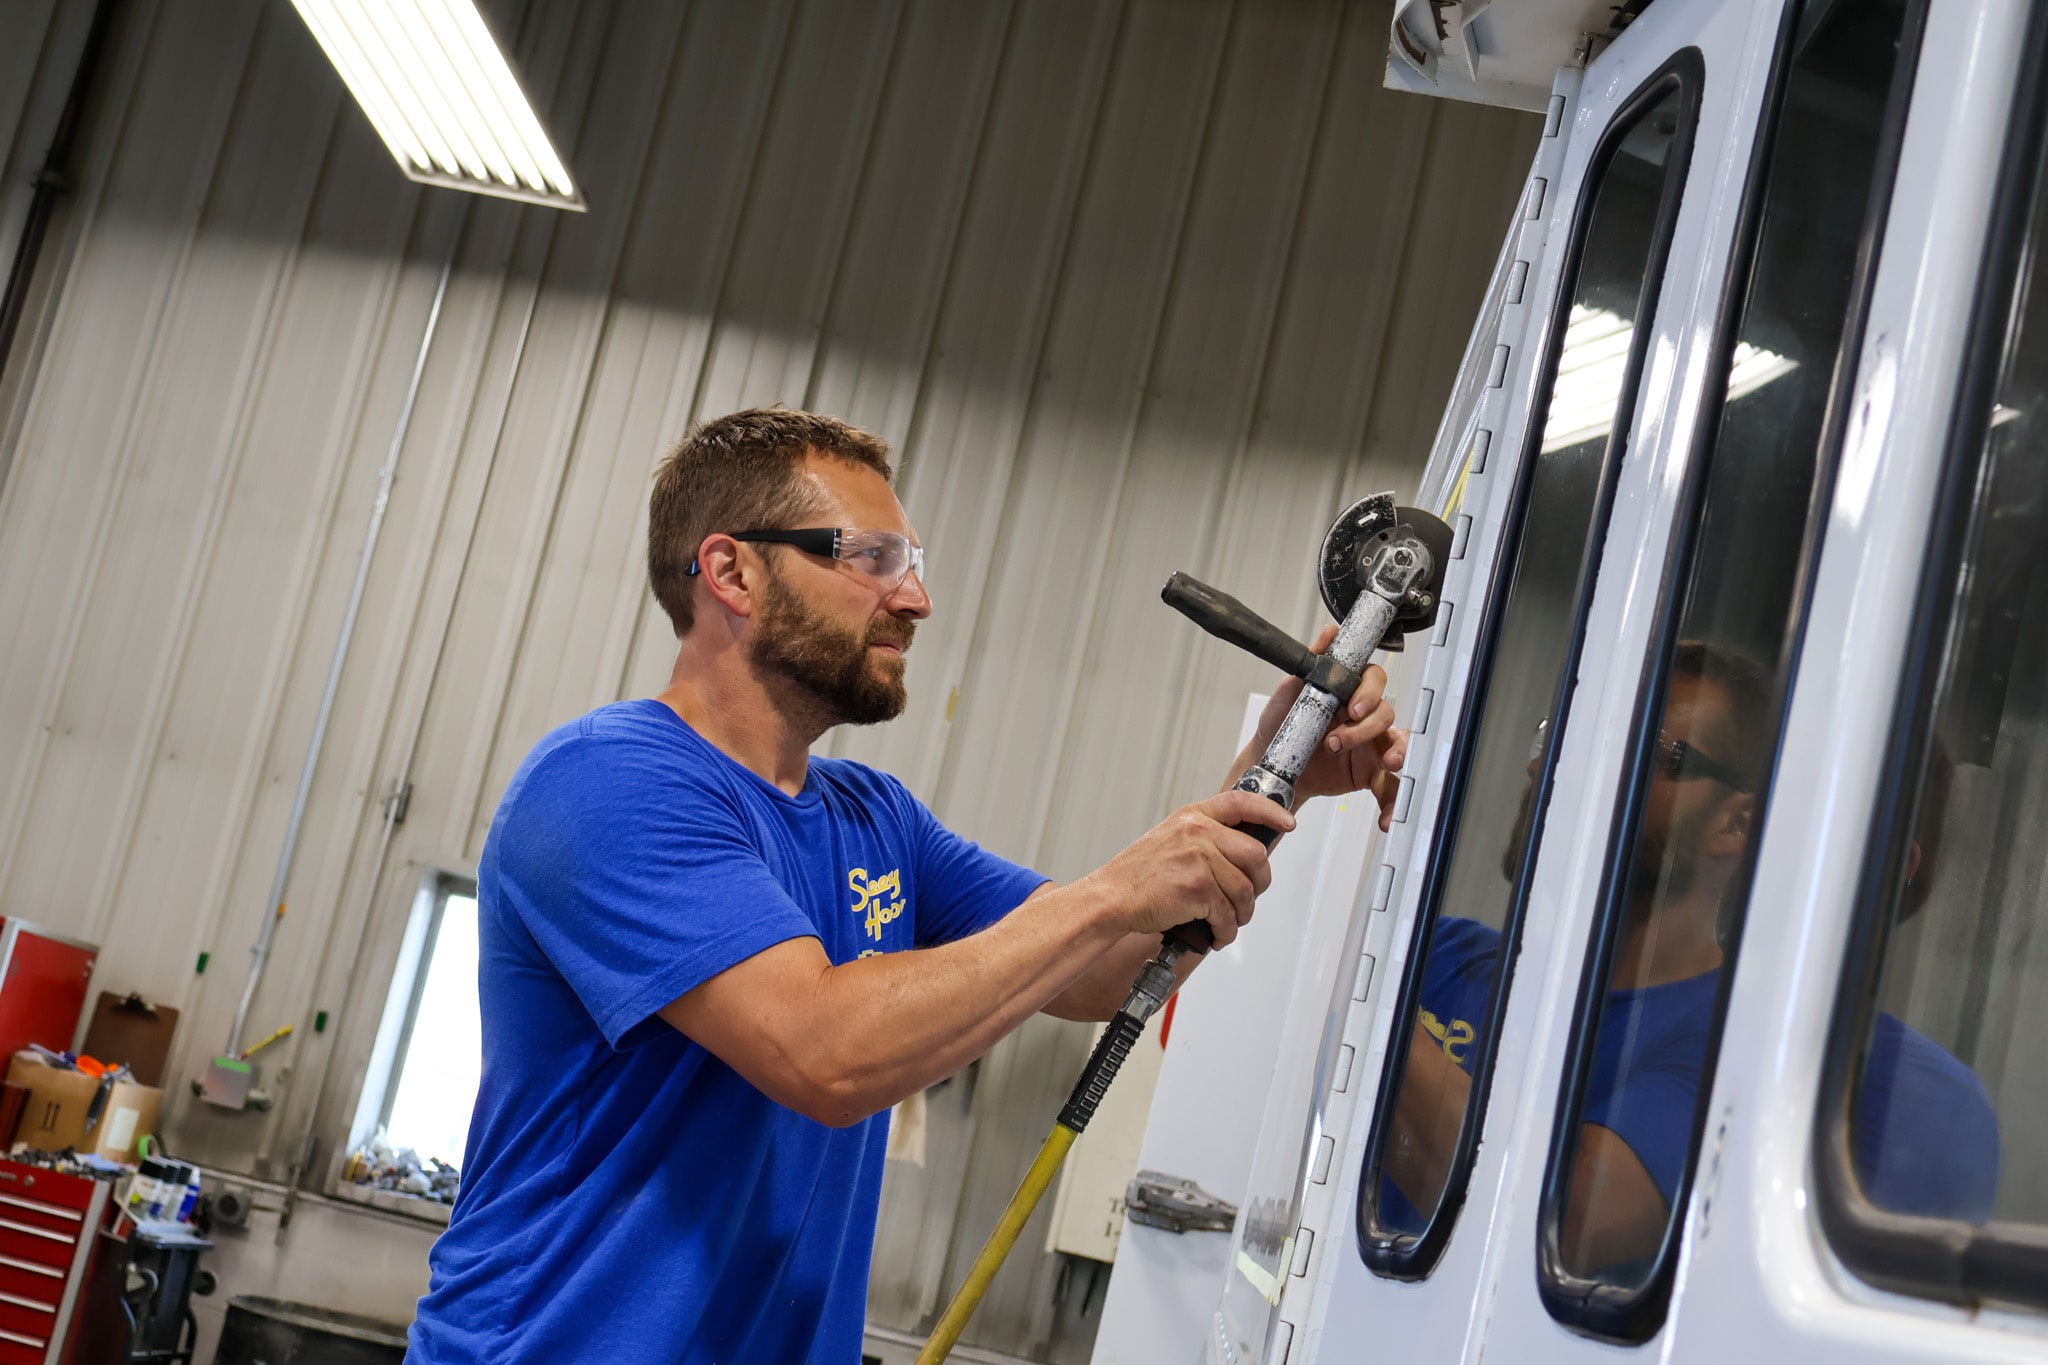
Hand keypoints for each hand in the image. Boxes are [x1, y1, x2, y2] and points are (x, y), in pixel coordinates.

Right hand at [1081, 790, 1293, 947]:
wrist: (1110, 899)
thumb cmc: (1138, 876)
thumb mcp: (1171, 838)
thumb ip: (1206, 838)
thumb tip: (1244, 854)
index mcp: (1193, 816)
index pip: (1242, 802)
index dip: (1271, 811)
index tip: (1287, 823)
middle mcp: (1198, 832)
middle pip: (1256, 855)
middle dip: (1259, 883)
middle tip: (1248, 898)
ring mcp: (1198, 859)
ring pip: (1245, 890)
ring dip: (1241, 914)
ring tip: (1227, 922)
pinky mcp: (1197, 889)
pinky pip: (1228, 915)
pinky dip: (1226, 931)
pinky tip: (1216, 934)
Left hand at [1245, 625, 1406, 828]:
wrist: (1272, 765)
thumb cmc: (1281, 725)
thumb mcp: (1290, 692)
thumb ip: (1312, 663)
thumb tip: (1329, 632)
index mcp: (1348, 693)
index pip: (1373, 682)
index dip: (1370, 693)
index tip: (1354, 709)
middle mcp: (1364, 717)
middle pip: (1386, 714)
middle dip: (1369, 728)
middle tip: (1341, 741)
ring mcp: (1370, 746)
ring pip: (1397, 746)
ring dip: (1398, 756)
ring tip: (1389, 767)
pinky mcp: (1369, 773)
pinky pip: (1389, 786)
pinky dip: (1391, 802)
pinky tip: (1386, 817)